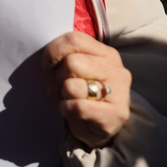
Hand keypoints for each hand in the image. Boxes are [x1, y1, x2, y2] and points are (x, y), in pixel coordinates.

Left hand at [43, 31, 131, 147]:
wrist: (97, 126)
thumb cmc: (82, 92)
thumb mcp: (75, 69)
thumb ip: (66, 57)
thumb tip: (48, 61)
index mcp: (106, 53)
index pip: (75, 40)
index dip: (54, 51)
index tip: (47, 65)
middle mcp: (116, 69)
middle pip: (71, 63)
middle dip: (58, 77)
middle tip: (60, 87)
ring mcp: (119, 92)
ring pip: (72, 86)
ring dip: (63, 94)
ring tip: (70, 98)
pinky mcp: (116, 115)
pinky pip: (77, 107)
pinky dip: (67, 110)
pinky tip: (72, 111)